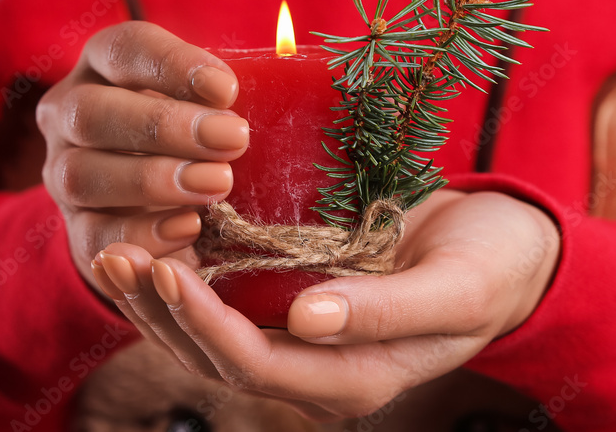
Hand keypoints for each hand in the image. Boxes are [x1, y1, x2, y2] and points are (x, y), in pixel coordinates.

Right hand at [36, 21, 249, 290]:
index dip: (172, 64)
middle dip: (164, 126)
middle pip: (92, 113)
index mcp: (102, 65)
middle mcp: (69, 114)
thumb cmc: (197, 133)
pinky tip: (189, 227)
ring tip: (218, 183)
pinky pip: (92, 237)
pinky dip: (140, 235)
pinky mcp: (75, 231)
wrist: (162, 204)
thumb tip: (281, 76)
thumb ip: (226, 93)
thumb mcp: (208, 102)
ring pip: (82, 175)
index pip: (124, 48)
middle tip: (233, 139)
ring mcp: (62, 174)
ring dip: (152, 180)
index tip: (228, 89)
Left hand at [90, 189, 559, 420]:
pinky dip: (186, 273)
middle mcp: (315, 366)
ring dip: (157, 296)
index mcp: (350, 378)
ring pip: (209, 331)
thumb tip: (309, 321)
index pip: (255, 363)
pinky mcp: (294, 297)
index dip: (204, 322)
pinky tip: (156, 236)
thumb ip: (386, 312)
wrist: (505, 248)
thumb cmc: (491, 269)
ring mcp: (301, 334)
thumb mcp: (454, 290)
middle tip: (115, 253)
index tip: (165, 267)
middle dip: (161, 309)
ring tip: (110, 249)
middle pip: (215, 355)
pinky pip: (227, 297)